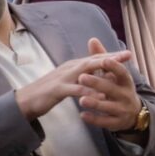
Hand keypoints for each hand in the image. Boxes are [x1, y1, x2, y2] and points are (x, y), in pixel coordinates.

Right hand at [15, 37, 132, 121]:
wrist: (26, 101)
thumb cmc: (48, 92)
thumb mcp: (67, 82)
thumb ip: (80, 77)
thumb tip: (94, 74)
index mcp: (73, 66)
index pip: (95, 58)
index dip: (111, 55)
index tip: (127, 54)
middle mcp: (70, 68)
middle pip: (93, 60)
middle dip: (111, 57)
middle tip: (128, 55)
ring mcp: (63, 78)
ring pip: (85, 71)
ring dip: (101, 69)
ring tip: (117, 68)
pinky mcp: (57, 90)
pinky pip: (75, 90)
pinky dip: (88, 91)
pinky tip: (100, 95)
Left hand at [76, 38, 141, 131]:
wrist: (133, 114)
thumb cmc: (118, 89)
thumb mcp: (114, 75)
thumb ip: (102, 58)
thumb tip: (92, 40)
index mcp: (126, 82)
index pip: (122, 73)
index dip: (115, 67)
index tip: (105, 60)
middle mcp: (126, 96)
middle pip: (112, 89)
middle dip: (98, 83)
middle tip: (82, 77)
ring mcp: (122, 110)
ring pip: (108, 107)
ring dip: (95, 103)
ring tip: (81, 99)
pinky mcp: (117, 123)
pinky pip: (104, 122)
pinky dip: (94, 119)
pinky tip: (82, 115)